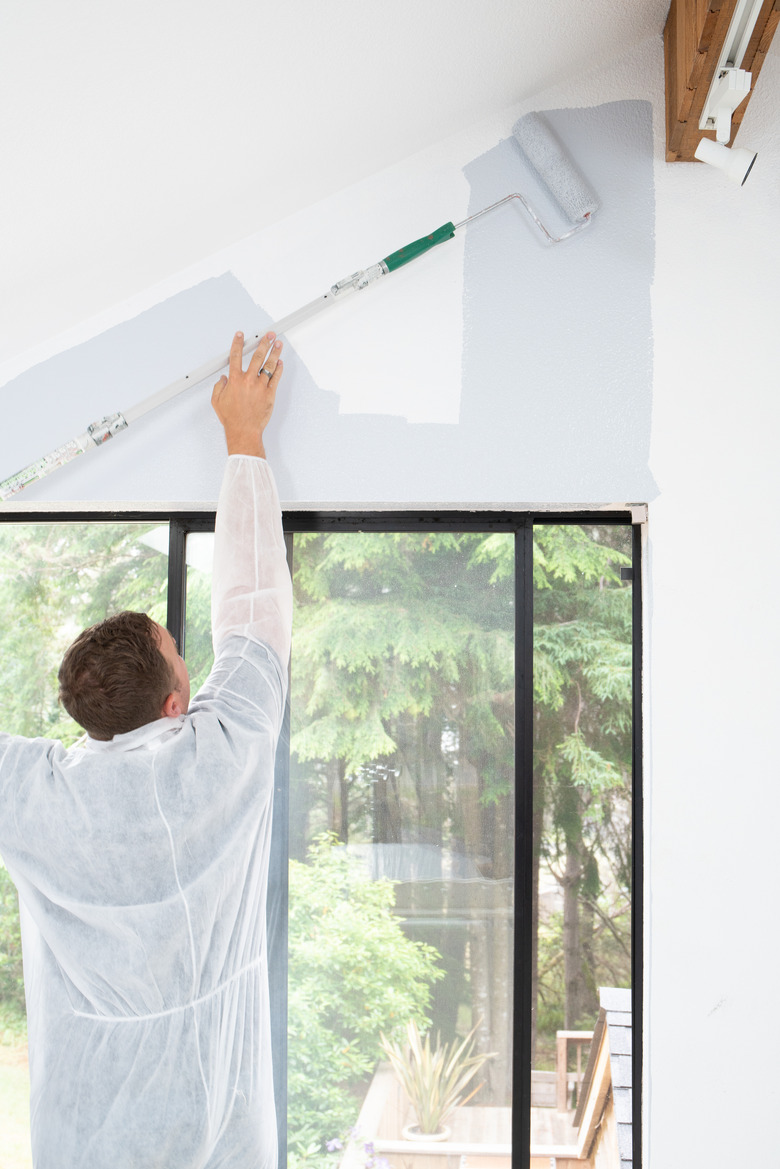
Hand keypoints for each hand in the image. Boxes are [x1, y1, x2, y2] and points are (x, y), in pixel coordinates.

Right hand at [211, 331, 283, 457]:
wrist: (244, 430)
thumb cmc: (232, 418)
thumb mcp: (217, 401)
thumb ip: (219, 387)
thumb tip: (223, 379)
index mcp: (235, 380)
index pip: (236, 356)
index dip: (237, 343)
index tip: (241, 335)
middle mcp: (248, 380)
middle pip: (257, 356)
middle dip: (264, 343)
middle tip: (269, 335)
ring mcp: (260, 386)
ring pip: (269, 365)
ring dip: (274, 353)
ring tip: (278, 344)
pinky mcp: (270, 394)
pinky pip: (276, 378)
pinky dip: (279, 369)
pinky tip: (281, 362)